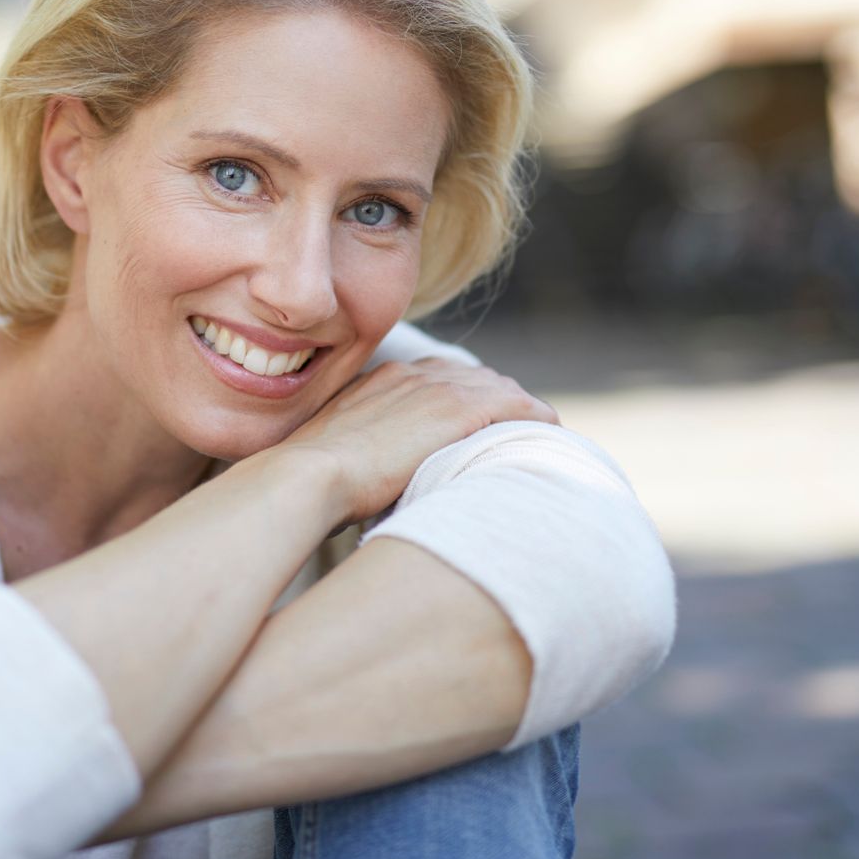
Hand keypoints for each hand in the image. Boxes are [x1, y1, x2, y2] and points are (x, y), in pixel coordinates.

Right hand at [269, 357, 560, 531]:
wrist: (309, 475)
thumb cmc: (311, 483)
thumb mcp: (337, 456)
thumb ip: (360, 455)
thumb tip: (368, 484)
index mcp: (381, 381)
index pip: (437, 378)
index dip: (461, 401)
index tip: (472, 429)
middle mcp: (412, 374)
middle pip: (474, 378)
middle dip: (496, 403)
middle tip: (510, 437)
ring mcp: (436, 388)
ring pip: (500, 389)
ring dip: (517, 414)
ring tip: (532, 442)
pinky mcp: (458, 409)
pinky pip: (516, 405)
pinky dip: (535, 419)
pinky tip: (549, 436)